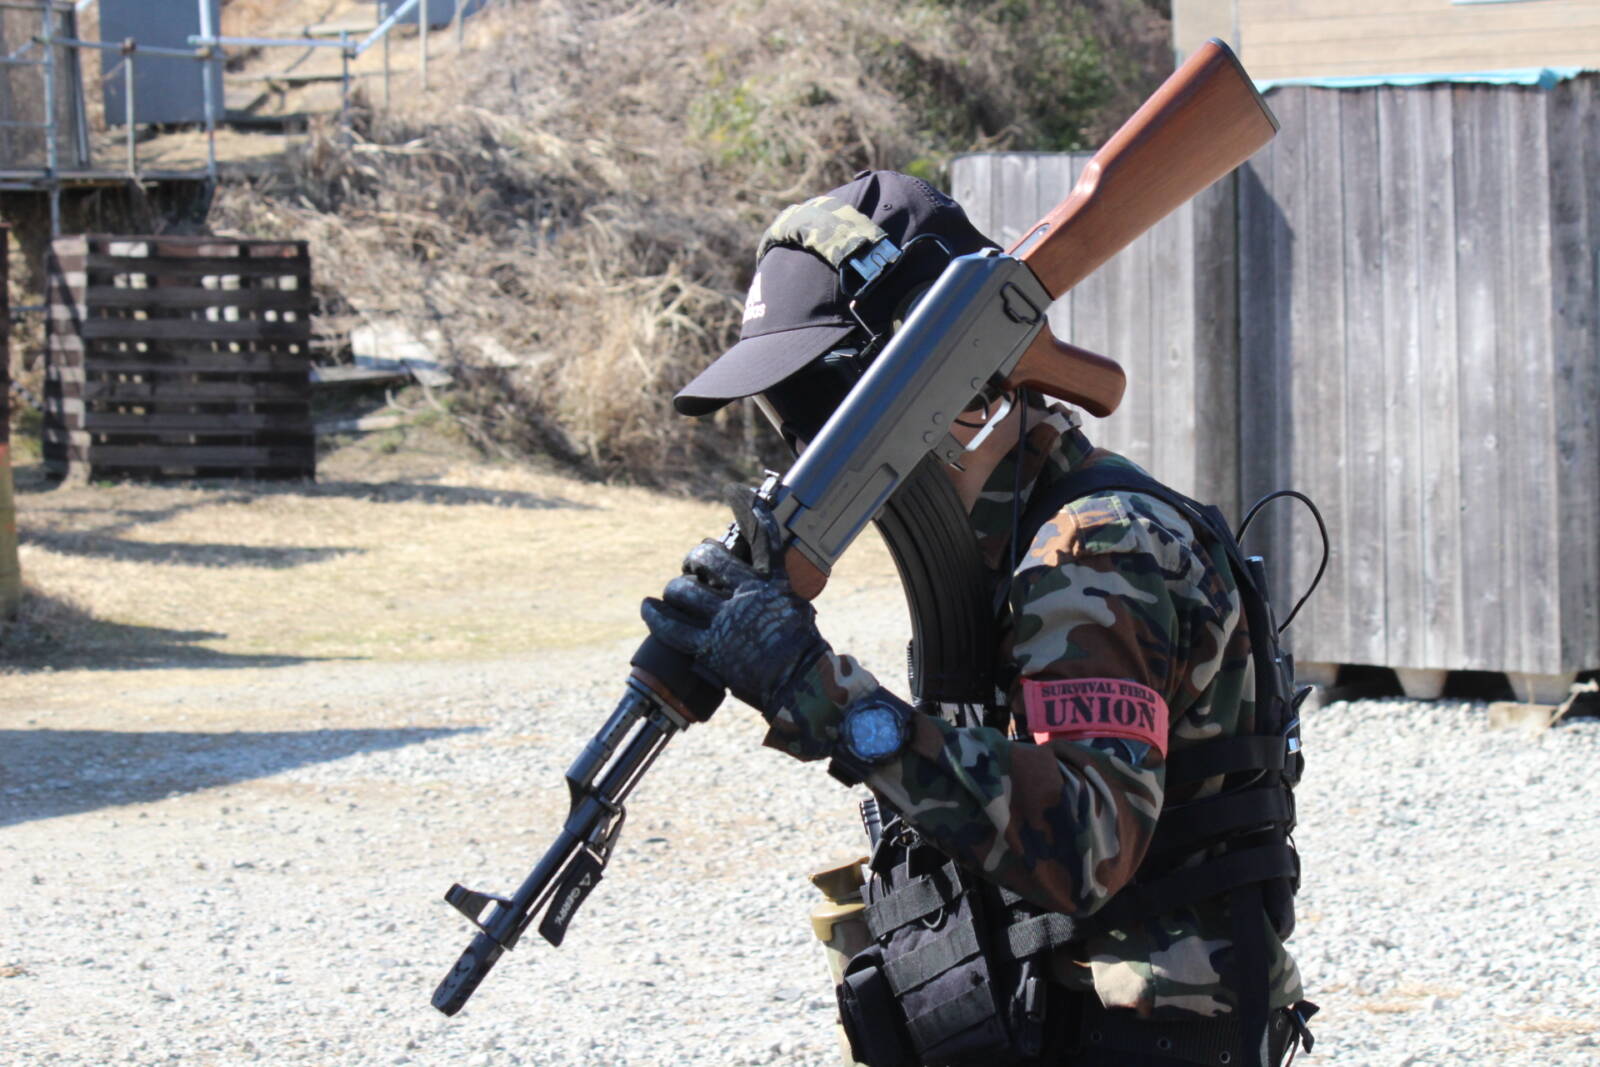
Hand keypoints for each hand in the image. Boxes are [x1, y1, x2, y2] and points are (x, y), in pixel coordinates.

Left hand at [642, 489, 829, 712]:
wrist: (799, 683)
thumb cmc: (801, 648)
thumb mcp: (795, 606)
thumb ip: (776, 586)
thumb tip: (765, 573)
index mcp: (769, 584)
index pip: (759, 538)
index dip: (748, 511)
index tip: (736, 494)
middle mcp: (745, 596)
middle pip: (707, 560)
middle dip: (695, 558)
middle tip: (693, 567)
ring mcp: (725, 622)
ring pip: (684, 591)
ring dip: (675, 588)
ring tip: (673, 592)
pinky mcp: (709, 648)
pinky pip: (672, 628)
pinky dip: (656, 615)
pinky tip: (648, 607)